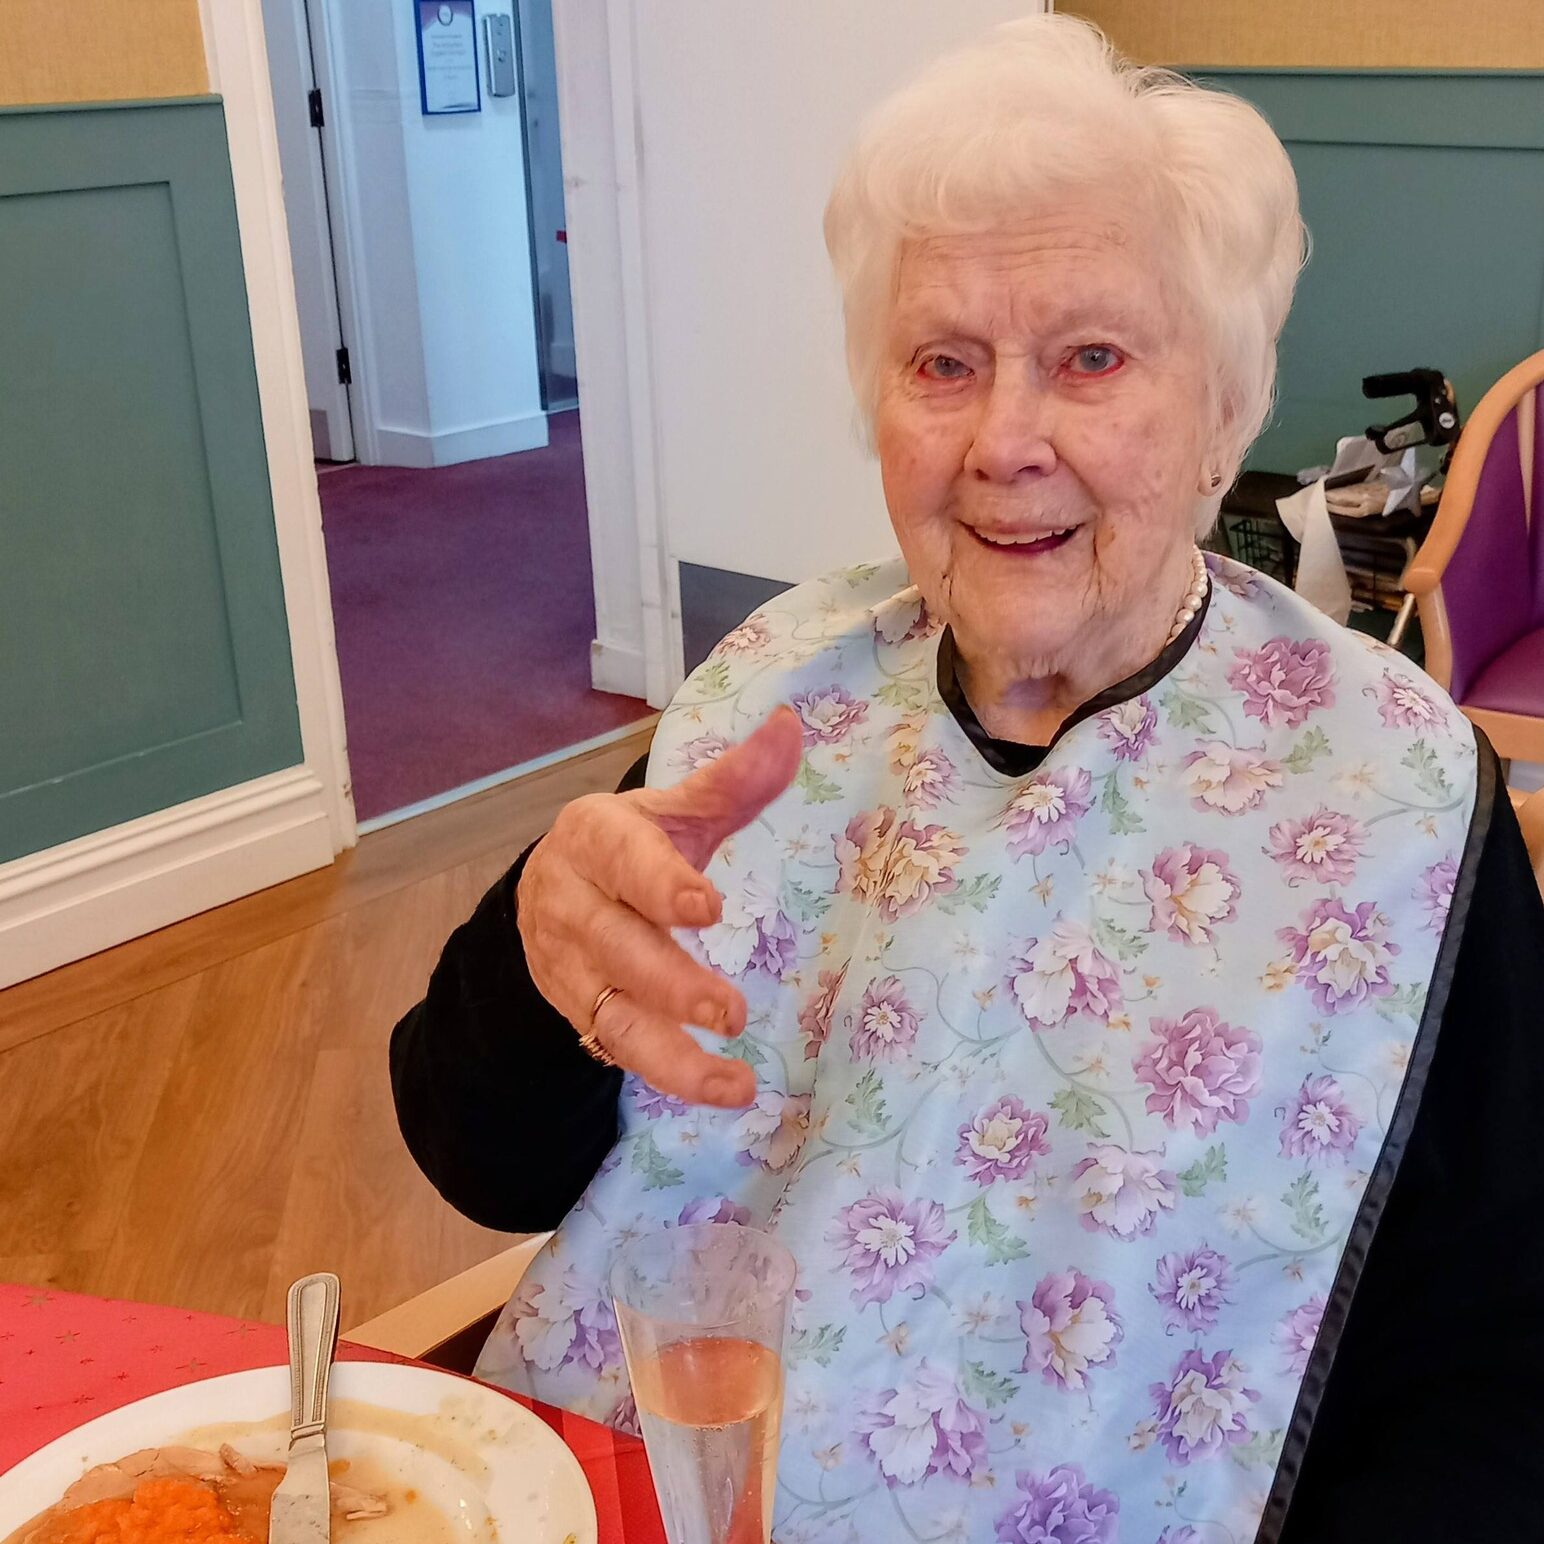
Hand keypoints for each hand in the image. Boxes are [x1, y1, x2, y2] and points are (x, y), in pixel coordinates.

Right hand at [517, 707, 803, 1107]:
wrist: (548, 893)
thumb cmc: (628, 847)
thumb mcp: (672, 809)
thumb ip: (732, 780)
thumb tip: (793, 727)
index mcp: (594, 839)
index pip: (624, 863)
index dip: (661, 885)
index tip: (708, 909)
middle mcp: (572, 905)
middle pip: (615, 948)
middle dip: (669, 982)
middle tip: (728, 1011)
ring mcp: (570, 969)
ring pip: (613, 1017)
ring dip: (671, 1056)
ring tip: (734, 1081)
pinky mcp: (581, 1015)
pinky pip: (619, 1052)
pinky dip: (670, 1076)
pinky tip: (723, 1091)